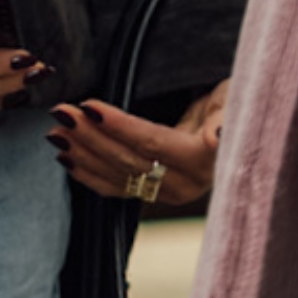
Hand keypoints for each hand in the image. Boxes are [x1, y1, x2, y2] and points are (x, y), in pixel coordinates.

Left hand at [48, 78, 227, 205]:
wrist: (241, 129)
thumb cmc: (235, 106)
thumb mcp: (236, 102)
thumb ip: (224, 119)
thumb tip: (216, 137)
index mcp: (205, 160)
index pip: (153, 142)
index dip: (120, 126)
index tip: (89, 107)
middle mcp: (187, 183)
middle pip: (129, 160)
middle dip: (91, 135)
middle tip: (62, 112)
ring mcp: (170, 193)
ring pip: (118, 176)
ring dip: (83, 153)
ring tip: (56, 132)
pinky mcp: (157, 194)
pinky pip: (118, 189)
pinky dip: (89, 174)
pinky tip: (68, 160)